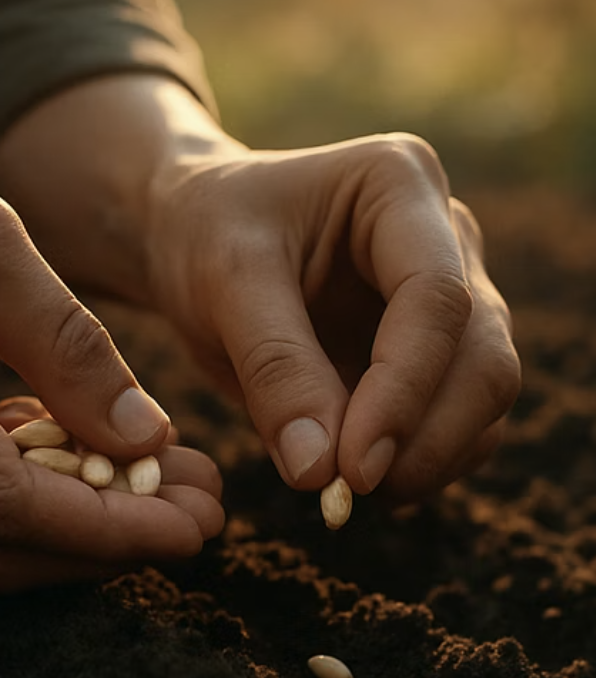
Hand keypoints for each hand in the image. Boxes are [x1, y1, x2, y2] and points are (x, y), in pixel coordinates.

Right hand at [0, 138, 222, 590]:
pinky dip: (48, 492)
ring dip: (89, 524)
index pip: (4, 504)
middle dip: (113, 542)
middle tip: (204, 516)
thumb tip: (144, 438)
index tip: (194, 529)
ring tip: (177, 486)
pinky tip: (107, 457)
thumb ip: (63, 344)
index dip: (107, 530)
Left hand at [146, 133, 520, 501]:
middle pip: (483, 355)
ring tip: (348, 489)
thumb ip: (275, 369)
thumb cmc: (205, 234)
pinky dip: (419, 460)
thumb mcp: (225, 282)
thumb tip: (320, 472)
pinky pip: (455, 418)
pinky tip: (359, 477)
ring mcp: (446, 297)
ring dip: (429, 458)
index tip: (353, 469)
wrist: (195, 234)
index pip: (437, 298)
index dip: (403, 392)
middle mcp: (443, 238)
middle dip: (427, 437)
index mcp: (398, 185)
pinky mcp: (428, 350)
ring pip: (483, 395)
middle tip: (352, 491)